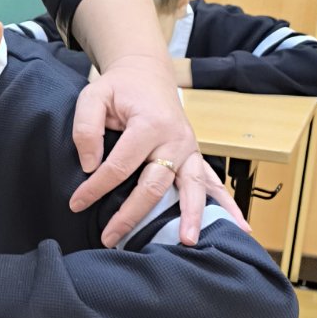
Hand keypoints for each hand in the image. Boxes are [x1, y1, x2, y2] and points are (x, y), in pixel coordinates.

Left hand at [69, 55, 246, 246]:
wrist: (148, 74)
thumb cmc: (119, 88)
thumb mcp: (94, 97)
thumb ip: (86, 128)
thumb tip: (90, 165)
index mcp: (150, 124)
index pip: (120, 166)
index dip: (96, 188)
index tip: (76, 204)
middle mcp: (175, 140)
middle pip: (155, 185)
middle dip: (132, 215)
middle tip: (110, 238)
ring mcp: (189, 150)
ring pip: (192, 188)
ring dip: (191, 216)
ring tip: (187, 242)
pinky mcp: (195, 157)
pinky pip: (212, 183)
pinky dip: (226, 204)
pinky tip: (240, 227)